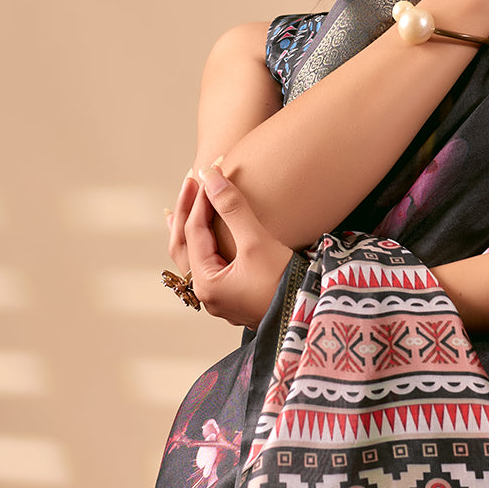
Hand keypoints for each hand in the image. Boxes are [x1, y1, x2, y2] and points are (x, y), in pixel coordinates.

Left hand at [173, 168, 291, 327]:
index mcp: (207, 283)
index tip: (210, 170)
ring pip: (193, 259)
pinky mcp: (236, 298)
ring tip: (177, 213)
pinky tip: (206, 242)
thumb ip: (233, 208)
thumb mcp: (257, 243)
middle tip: (191, 180)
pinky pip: (208, 267)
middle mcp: (208, 295)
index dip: (202, 198)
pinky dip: (202, 248)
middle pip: (184, 246)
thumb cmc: (284, 283)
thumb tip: (210, 175)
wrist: (311, 316)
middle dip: (186, 212)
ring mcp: (221, 299)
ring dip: (187, 232)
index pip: (195, 231)